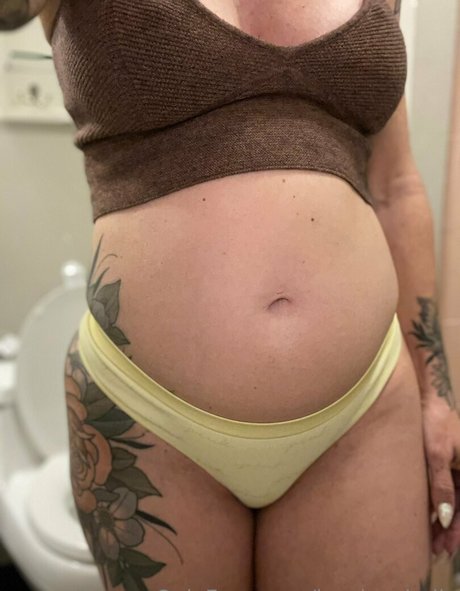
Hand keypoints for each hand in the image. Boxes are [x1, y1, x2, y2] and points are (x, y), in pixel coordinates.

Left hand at [421, 395, 459, 556]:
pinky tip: (428, 520)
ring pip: (454, 501)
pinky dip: (438, 505)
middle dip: (450, 530)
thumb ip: (441, 486)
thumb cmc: (431, 421)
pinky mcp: (446, 463)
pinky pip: (446, 490)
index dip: (459, 529)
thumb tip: (443, 517)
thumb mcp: (436, 454)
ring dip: (444, 521)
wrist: (420, 398)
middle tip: (436, 550)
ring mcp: (458, 466)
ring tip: (431, 542)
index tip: (447, 547)